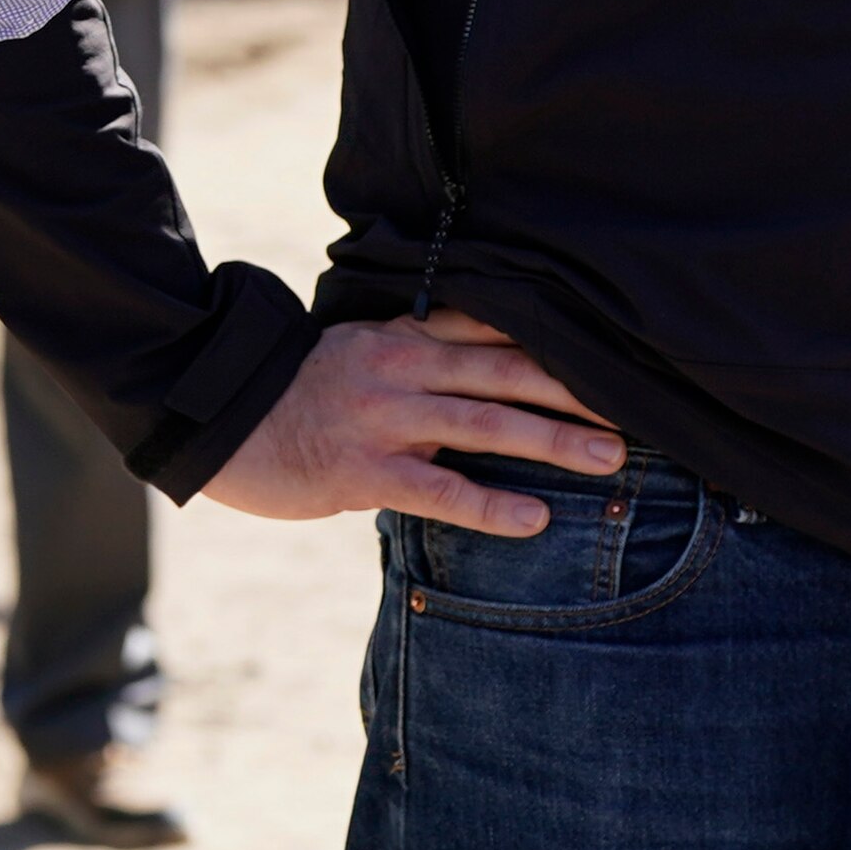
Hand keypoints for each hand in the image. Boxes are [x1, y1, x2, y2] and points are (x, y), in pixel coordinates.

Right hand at [201, 311, 619, 532]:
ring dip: (554, 442)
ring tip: (609, 461)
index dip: (554, 344)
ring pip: (487, 425)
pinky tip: (533, 519)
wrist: (216, 417)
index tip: (610, 358)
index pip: (493, 330)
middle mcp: (401, 368)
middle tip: (635, 414)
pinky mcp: (363, 470)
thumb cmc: (291, 394)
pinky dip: (491, 505)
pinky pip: (440, 490)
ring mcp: (384, 418)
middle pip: (507, 373)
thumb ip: (415, 359)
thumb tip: (481, 373)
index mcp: (401, 336)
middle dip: (575, 394)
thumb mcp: (356, 356)